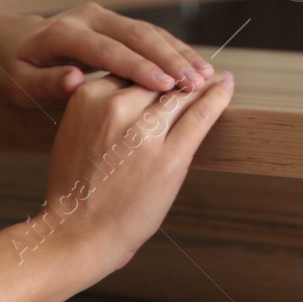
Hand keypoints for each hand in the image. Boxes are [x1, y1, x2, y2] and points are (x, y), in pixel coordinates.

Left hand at [0, 2, 216, 107]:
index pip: (108, 50)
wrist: (16, 43)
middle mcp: (90, 17)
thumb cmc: (18, 70)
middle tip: (198, 81)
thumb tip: (73, 80)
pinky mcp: (118, 23)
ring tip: (205, 75)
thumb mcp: (20, 85)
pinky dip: (174, 50)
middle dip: (171, 58)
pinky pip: (150, 34)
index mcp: (65, 33)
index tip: (166, 85)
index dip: (139, 67)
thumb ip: (45, 85)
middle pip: (137, 35)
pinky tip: (194, 67)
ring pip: (149, 32)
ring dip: (179, 53)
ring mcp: (106, 16)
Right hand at [30, 71, 234, 279]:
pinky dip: (219, 96)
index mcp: (89, 98)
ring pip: (182, 92)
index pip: (133, 68)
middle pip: (159, 77)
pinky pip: (202, 114)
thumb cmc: (76, 187)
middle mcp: (116, 108)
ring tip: (215, 77)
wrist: (76, 234)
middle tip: (199, 71)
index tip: (169, 71)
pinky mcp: (170, 155)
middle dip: (179, 75)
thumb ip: (101, 105)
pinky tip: (227, 84)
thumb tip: (138, 85)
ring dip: (203, 82)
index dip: (155, 70)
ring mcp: (145, 132)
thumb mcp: (75, 131)